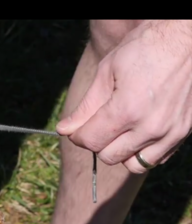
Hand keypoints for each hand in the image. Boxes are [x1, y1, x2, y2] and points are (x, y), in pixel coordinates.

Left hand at [56, 20, 191, 173]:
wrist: (186, 38)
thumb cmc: (145, 48)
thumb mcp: (107, 72)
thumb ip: (85, 107)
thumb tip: (64, 129)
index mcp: (127, 110)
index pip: (91, 141)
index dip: (77, 136)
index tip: (76, 129)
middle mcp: (151, 127)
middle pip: (109, 156)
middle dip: (97, 143)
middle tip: (98, 124)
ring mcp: (171, 132)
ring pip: (133, 164)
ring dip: (121, 152)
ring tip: (119, 130)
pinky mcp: (184, 132)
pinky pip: (157, 158)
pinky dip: (143, 151)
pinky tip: (138, 132)